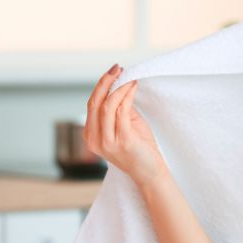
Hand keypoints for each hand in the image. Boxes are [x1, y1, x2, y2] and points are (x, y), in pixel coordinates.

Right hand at [83, 64, 168, 186]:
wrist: (151, 174)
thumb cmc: (141, 149)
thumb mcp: (126, 126)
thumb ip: (119, 109)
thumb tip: (121, 86)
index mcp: (91, 135)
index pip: (92, 104)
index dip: (101, 86)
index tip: (114, 71)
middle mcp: (94, 139)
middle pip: (95, 103)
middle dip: (106, 82)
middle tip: (117, 68)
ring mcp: (106, 142)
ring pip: (107, 106)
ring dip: (119, 87)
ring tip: (128, 76)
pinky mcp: (122, 141)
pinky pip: (121, 112)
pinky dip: (127, 96)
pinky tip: (133, 87)